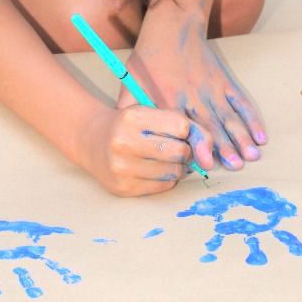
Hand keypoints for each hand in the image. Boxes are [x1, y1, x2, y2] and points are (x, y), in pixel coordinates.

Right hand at [79, 102, 193, 196]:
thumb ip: (187, 126)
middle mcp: (124, 142)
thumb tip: (209, 160)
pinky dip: (166, 179)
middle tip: (174, 147)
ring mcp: (122, 168)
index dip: (186, 129)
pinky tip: (154, 169)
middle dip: (184, 150)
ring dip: (177, 167)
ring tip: (164, 159)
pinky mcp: (123, 188)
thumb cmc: (130, 125)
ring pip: (174, 172)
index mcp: (132, 117)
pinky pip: (163, 187)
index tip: (177, 130)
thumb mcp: (151, 113)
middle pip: (179, 151)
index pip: (181, 125)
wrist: (91, 141)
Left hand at [119, 13, 266, 172]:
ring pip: (229, 117)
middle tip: (235, 166)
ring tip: (251, 157)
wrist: (172, 28)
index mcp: (170, 99)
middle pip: (212, 125)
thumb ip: (130, 111)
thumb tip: (126, 138)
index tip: (204, 163)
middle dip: (224, 147)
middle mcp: (194, 96)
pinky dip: (252, 120)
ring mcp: (212, 89)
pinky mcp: (224, 82)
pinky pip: (241, 103)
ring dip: (241, 138)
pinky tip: (261, 137)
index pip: (184, 126)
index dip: (196, 145)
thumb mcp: (131, 83)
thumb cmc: (147, 60)